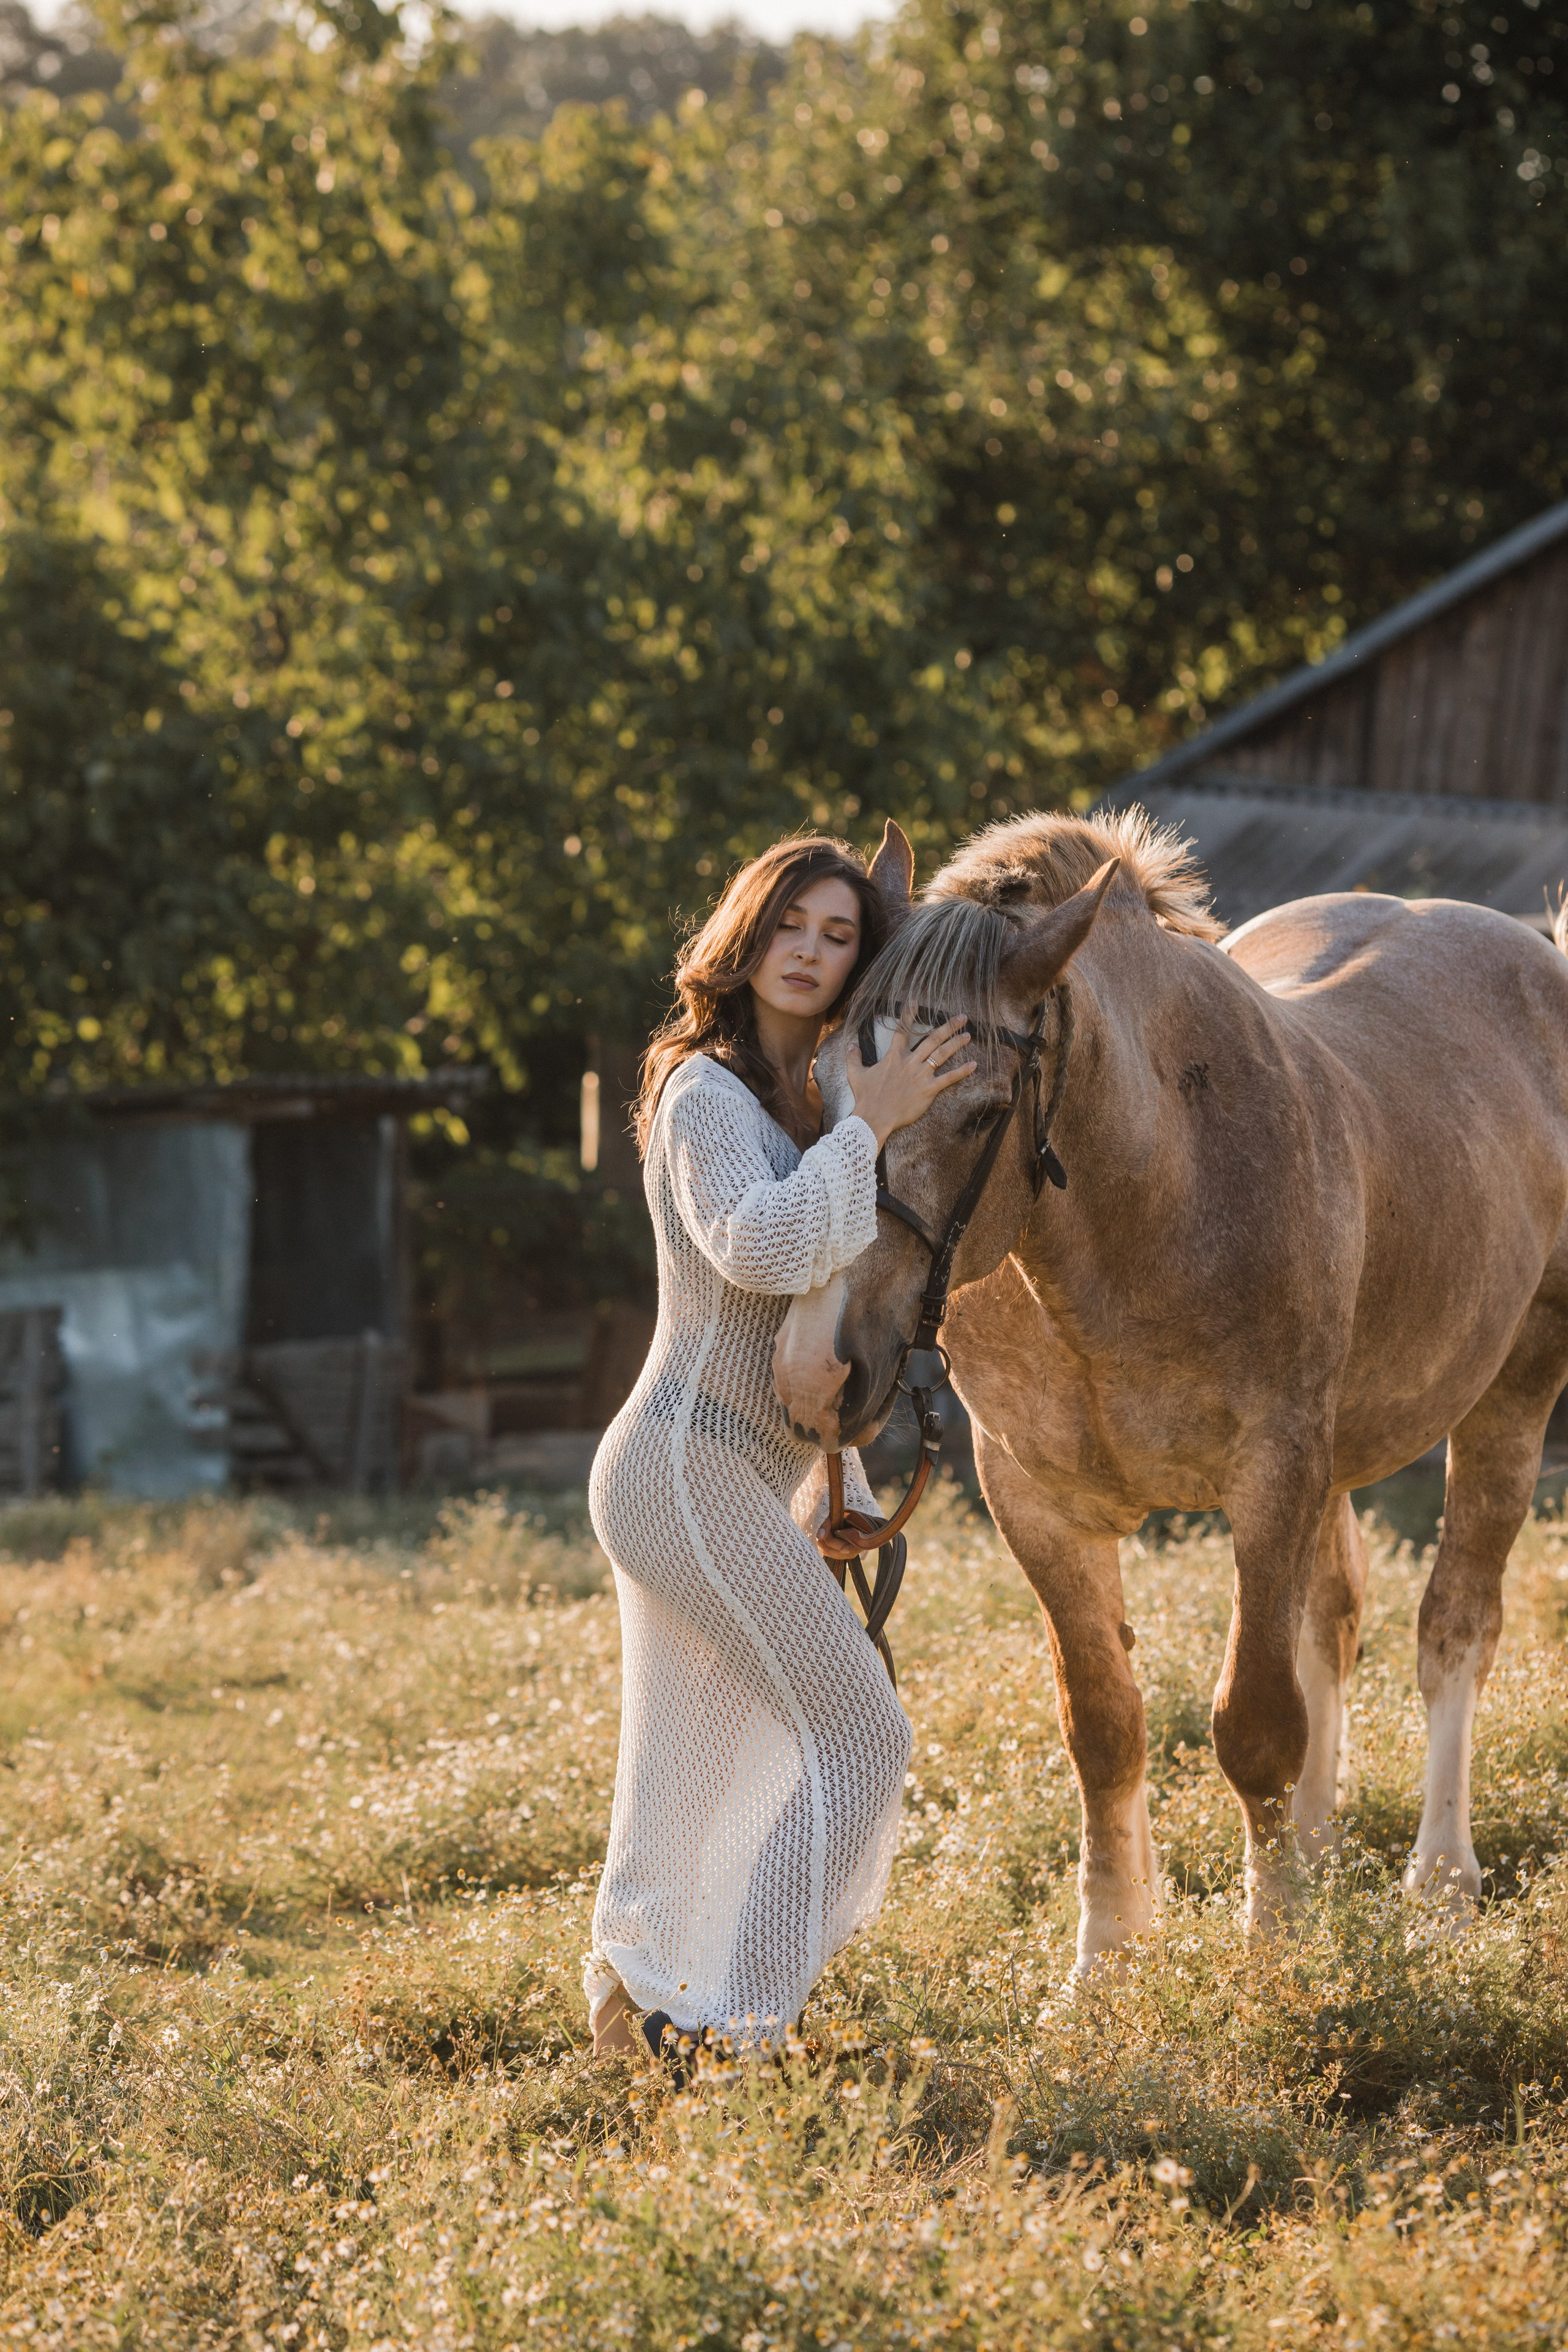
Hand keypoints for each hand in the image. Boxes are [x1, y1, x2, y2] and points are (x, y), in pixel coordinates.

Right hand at [846, 1015, 977, 1149]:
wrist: (874, 1117)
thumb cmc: (866, 1097)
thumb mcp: (855, 1074)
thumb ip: (853, 1057)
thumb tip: (851, 1045)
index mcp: (894, 1057)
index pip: (902, 1031)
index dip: (909, 1014)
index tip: (916, 1001)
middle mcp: (910, 1062)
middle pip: (932, 1039)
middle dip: (948, 1027)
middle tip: (962, 1017)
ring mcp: (920, 1075)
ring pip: (942, 1055)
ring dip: (956, 1043)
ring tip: (968, 1035)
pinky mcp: (928, 1090)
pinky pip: (948, 1078)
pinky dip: (962, 1071)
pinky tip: (973, 1064)